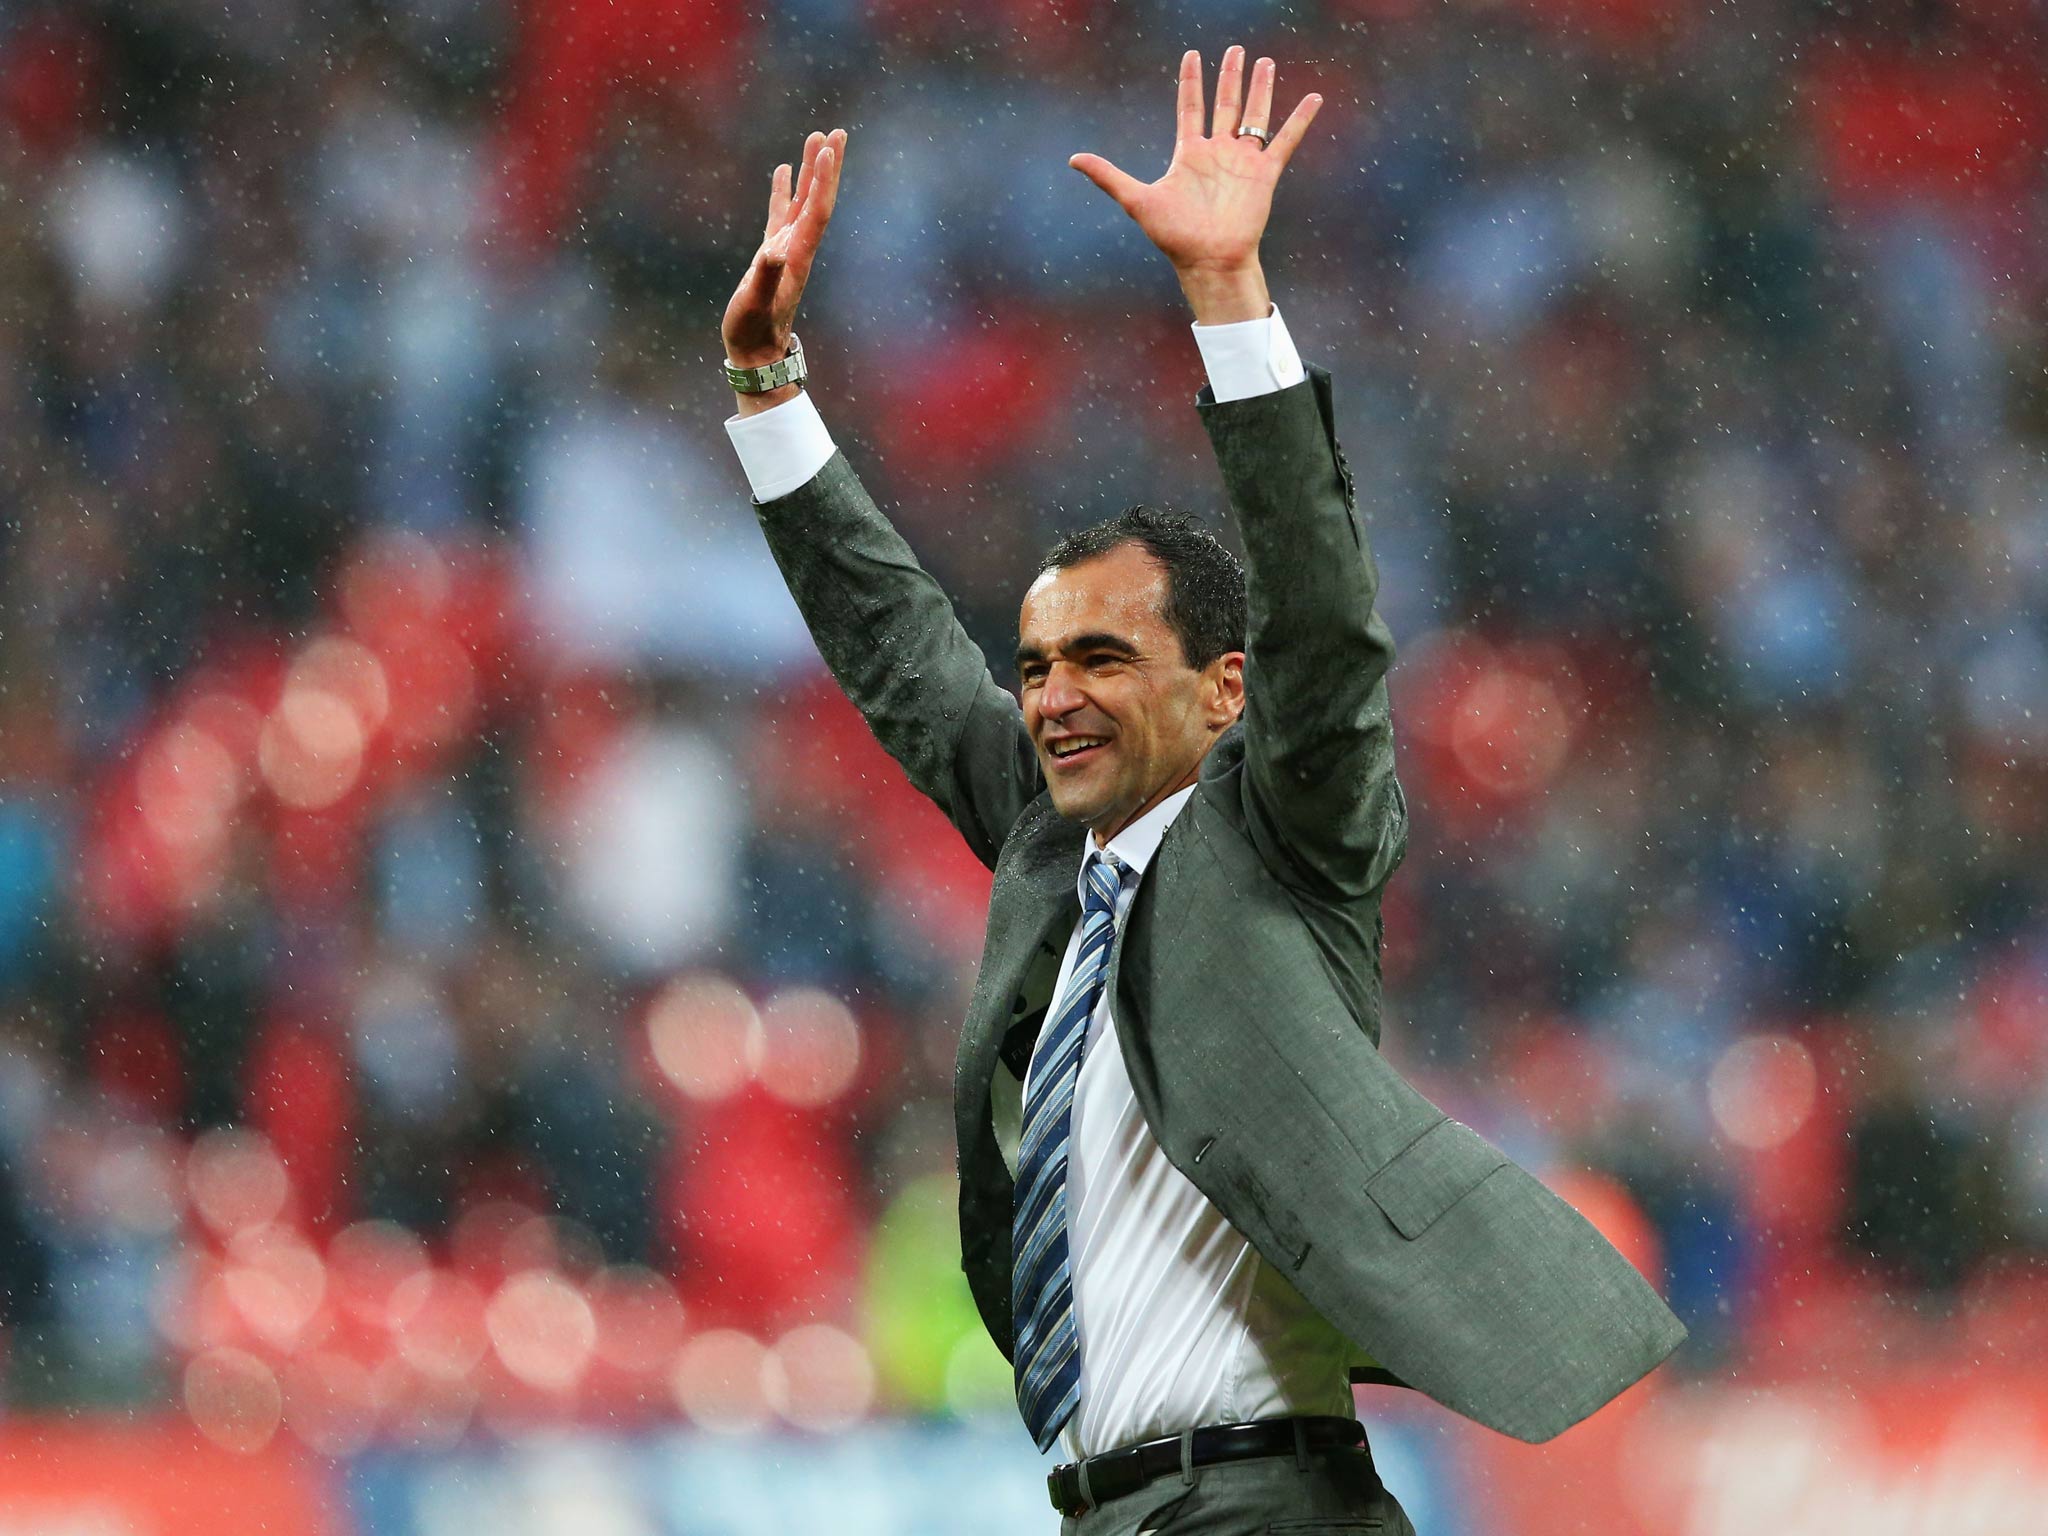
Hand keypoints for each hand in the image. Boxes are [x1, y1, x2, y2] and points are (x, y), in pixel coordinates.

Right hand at [722, 129, 846, 389]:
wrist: (757, 355)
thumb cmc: (753, 331)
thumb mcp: (756, 304)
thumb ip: (765, 277)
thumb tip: (774, 252)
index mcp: (797, 255)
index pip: (817, 210)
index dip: (823, 179)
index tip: (828, 147)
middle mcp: (797, 248)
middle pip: (819, 199)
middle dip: (828, 166)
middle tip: (837, 132)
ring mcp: (785, 249)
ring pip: (802, 201)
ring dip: (811, 170)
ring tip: (815, 138)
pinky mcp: (772, 255)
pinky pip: (781, 214)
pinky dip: (784, 191)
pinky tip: (784, 170)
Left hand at [1069, 49, 1320, 323]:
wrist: (1209, 260)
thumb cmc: (1174, 236)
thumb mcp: (1136, 199)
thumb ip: (1108, 176)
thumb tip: (1072, 159)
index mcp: (1190, 154)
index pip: (1190, 108)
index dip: (1190, 81)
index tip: (1191, 55)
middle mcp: (1218, 153)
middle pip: (1225, 104)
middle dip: (1229, 76)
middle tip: (1236, 50)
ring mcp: (1242, 162)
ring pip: (1254, 115)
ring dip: (1260, 89)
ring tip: (1265, 62)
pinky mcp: (1264, 174)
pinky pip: (1285, 141)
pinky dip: (1300, 120)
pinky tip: (1314, 98)